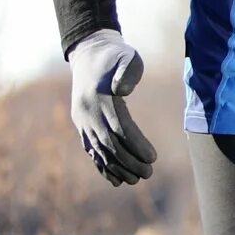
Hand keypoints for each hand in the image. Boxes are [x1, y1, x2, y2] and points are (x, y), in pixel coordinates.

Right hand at [67, 29, 157, 185]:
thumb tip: (122, 90)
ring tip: (137, 180)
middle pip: (108, 143)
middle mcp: (86, 112)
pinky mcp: (82, 125)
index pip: (118, 126)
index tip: (152, 157)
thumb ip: (127, 71)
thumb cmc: (115, 56)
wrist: (89, 54)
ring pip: (99, 151)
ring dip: (117, 169)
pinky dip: (102, 166)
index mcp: (98, 97)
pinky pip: (91, 150)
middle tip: (149, 173)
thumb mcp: (125, 56)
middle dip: (129, 162)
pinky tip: (115, 181)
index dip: (135, 144)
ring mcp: (82, 120)